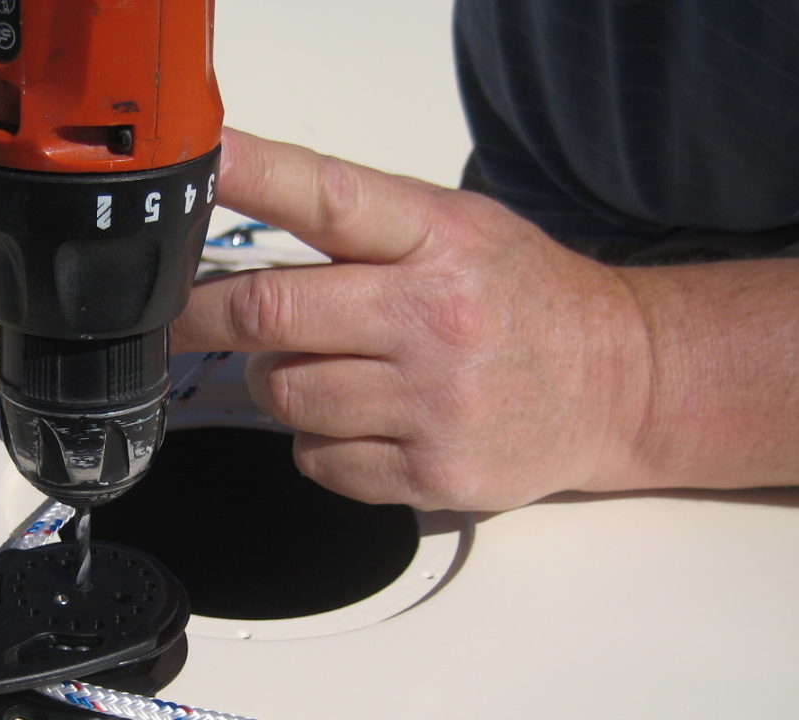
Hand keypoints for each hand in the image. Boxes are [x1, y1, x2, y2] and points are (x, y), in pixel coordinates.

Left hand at [173, 129, 656, 510]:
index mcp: (437, 240)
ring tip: (319, 371)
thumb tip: (244, 227)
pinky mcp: (432, 474)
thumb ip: (362, 226)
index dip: (253, 177)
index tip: (202, 166)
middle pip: (272, 314)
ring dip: (275, 385)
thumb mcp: (457, 229)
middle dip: (204, 316)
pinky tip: (360, 423)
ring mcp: (433, 403)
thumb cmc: (521, 301)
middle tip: (181, 316)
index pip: (328, 198)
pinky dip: (316, 445)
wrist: (618, 383)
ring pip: (285, 396)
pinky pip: (318, 461)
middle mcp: (433, 318)